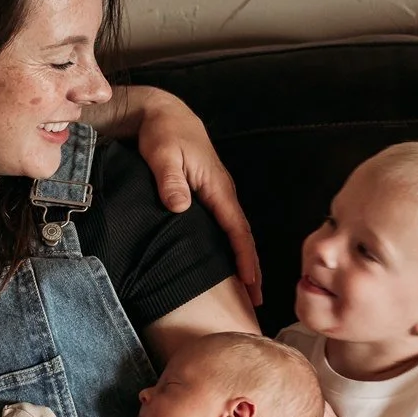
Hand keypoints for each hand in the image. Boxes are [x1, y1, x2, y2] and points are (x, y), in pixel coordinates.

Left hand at [130, 86, 262, 306]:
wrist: (164, 114)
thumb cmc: (164, 133)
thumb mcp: (162, 154)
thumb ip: (170, 180)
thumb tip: (180, 207)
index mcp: (218, 187)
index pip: (237, 229)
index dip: (244, 258)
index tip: (249, 283)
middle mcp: (224, 193)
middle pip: (243, 236)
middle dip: (251, 269)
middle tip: (255, 302)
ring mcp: (218, 194)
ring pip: (236, 233)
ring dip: (243, 260)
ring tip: (246, 291)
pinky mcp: (209, 194)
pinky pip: (225, 226)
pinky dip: (231, 247)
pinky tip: (226, 264)